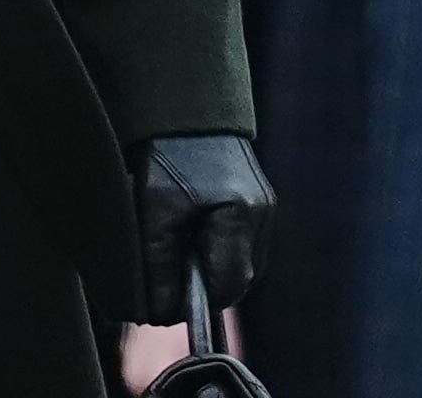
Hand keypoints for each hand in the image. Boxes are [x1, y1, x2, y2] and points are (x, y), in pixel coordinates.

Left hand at [131, 133, 273, 325]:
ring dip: (213, 270)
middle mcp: (263, 213)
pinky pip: (244, 244)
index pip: (226, 287)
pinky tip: (195, 235)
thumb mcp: (154, 212)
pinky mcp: (262, 200)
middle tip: (167, 277)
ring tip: (179, 250)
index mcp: (241, 214)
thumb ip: (158, 267)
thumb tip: (159, 313)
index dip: (193, 304)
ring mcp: (267, 207)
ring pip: (243, 265)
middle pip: (239, 281)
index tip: (161, 301)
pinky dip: (220, 251)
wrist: (186, 108)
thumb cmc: (167, 155)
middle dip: (203, 288)